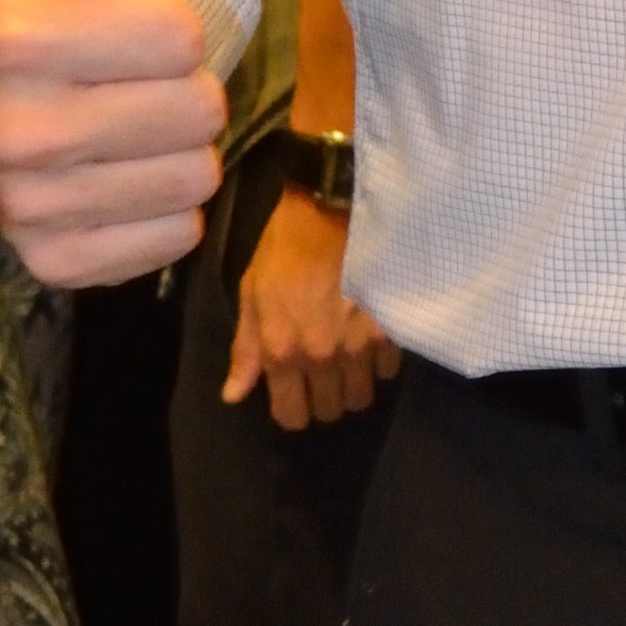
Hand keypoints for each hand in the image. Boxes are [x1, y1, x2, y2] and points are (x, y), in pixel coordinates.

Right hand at [0, 0, 226, 287]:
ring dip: (171, 150)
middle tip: (122, 75)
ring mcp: (29, 208)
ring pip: (194, 181)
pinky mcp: (52, 263)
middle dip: (177, 89)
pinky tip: (110, 176)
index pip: (184, 37)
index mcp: (22, 42)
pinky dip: (157, 210)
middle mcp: (15, 135)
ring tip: (115, 121)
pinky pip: (172, 240)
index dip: (167, 23)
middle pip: (198, 114)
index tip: (114, 16)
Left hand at [224, 185, 400, 429]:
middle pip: (332, 411)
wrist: (334, 209)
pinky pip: (389, 370)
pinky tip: (370, 338)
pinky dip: (380, 361)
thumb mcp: (252, 294)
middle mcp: (322, 358)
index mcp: (282, 352)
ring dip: (355, 383)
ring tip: (349, 359)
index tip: (296, 395)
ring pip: (363, 397)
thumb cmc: (285, 249)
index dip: (293, 412)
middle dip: (325, 398)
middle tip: (323, 374)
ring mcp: (360, 347)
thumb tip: (234, 395)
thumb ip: (246, 349)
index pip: (292, 416)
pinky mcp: (390, 331)